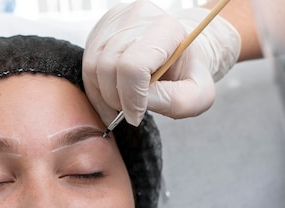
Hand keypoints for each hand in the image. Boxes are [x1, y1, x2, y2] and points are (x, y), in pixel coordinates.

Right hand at [83, 0, 240, 124]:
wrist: (178, 52)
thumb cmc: (188, 74)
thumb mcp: (198, 95)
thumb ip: (175, 102)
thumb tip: (138, 104)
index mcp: (167, 28)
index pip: (133, 66)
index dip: (130, 98)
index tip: (137, 115)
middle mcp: (138, 16)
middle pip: (108, 67)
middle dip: (115, 99)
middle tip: (129, 112)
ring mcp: (116, 20)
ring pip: (92, 66)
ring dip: (102, 96)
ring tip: (120, 106)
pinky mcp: (101, 29)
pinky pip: (86, 64)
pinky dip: (96, 87)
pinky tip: (111, 94)